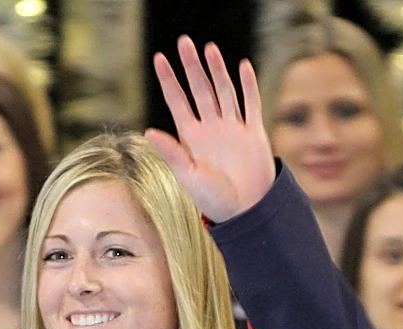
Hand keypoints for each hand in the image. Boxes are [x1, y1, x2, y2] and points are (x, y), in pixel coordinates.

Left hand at [144, 35, 275, 223]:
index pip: (177, 102)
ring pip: (223, 92)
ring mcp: (232, 129)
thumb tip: (149, 131)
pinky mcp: (253, 134)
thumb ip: (172, 153)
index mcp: (192, 139)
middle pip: (199, 90)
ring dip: (217, 71)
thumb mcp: (189, 176)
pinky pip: (250, 104)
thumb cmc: (214, 200)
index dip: (169, 80)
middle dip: (192, 67)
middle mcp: (211, 129)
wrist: (245, 211)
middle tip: (184, 42)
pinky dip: (248, 86)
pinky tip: (242, 67)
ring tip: (209, 49)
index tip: (159, 59)